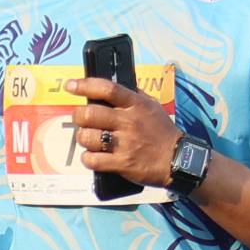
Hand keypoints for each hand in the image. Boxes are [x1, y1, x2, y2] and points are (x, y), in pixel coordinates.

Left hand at [67, 76, 181, 187]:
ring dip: (83, 138)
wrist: (178, 160)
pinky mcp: (122, 164)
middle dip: (79, 116)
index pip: (107, 89)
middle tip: (81, 120)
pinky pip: (92, 160)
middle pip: (90, 114)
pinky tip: (93, 157)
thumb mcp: (152, 106)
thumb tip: (112, 87)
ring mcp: (125, 144)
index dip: (85, 85)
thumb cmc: (162, 132)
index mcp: (135, 105)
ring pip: (87, 137)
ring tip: (89, 140)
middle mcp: (128, 122)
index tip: (71, 86)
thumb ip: (133, 96)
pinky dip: (88, 159)